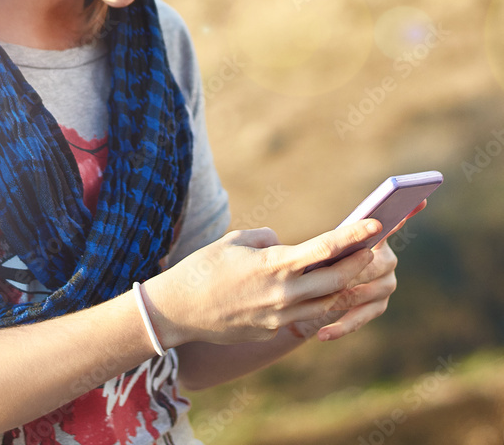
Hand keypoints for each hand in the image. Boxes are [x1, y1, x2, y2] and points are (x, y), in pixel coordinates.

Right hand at [144, 219, 381, 347]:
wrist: (179, 310)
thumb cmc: (204, 267)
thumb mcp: (235, 241)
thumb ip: (266, 240)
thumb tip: (282, 244)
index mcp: (274, 264)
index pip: (325, 248)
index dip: (353, 236)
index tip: (375, 225)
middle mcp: (283, 293)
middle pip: (336, 280)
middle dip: (359, 264)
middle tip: (374, 250)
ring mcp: (279, 315)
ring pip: (328, 305)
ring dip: (345, 289)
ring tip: (357, 273)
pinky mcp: (271, 329)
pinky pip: (308, 317)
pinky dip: (324, 306)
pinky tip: (329, 295)